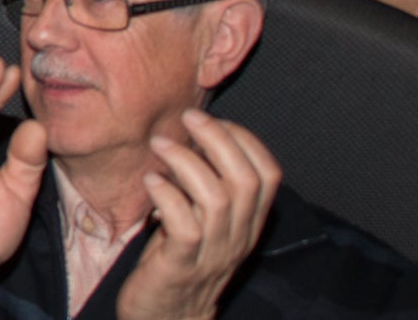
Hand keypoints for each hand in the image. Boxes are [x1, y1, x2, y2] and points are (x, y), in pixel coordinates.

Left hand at [114, 110, 279, 319]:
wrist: (167, 318)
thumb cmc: (177, 257)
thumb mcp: (203, 220)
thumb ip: (206, 184)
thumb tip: (196, 133)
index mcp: (247, 223)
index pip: (268, 175)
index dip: (245, 139)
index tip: (214, 120)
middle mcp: (237, 237)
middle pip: (245, 180)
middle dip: (217, 139)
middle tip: (187, 118)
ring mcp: (211, 253)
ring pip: (216, 198)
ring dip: (185, 161)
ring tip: (159, 144)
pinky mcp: (179, 266)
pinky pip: (184, 226)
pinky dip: (167, 195)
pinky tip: (149, 180)